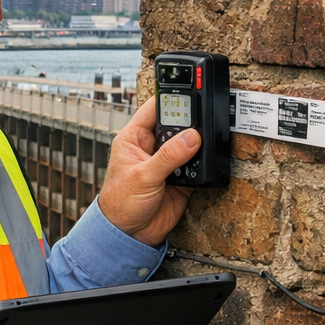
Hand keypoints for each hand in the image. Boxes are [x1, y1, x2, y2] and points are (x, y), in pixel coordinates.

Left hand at [97, 99, 199, 246]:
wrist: (130, 234)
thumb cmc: (120, 202)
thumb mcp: (143, 176)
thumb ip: (168, 156)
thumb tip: (191, 137)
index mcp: (134, 139)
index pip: (153, 109)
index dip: (169, 98)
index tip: (188, 91)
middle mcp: (152, 147)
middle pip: (176, 124)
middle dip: (189, 123)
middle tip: (202, 122)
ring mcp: (167, 162)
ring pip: (189, 144)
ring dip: (197, 145)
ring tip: (204, 143)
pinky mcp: (181, 177)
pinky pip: (197, 164)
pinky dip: (203, 163)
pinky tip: (205, 163)